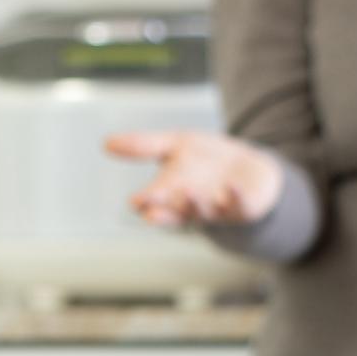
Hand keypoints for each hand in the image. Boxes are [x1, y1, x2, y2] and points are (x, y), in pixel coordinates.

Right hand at [104, 130, 286, 228]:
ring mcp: (219, 209)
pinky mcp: (243, 207)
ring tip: (187, 193)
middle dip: (165, 208)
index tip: (136, 201)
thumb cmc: (207, 162)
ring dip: (195, 204)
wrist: (251, 171)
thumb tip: (105, 143)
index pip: (155, 202)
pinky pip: (239, 207)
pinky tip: (230, 188)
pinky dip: (234, 198)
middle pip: (176, 210)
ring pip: (204, 212)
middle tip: (151, 206)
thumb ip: (144, 146)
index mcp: (172, 193)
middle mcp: (193, 205)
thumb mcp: (175, 146)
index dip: (146, 202)